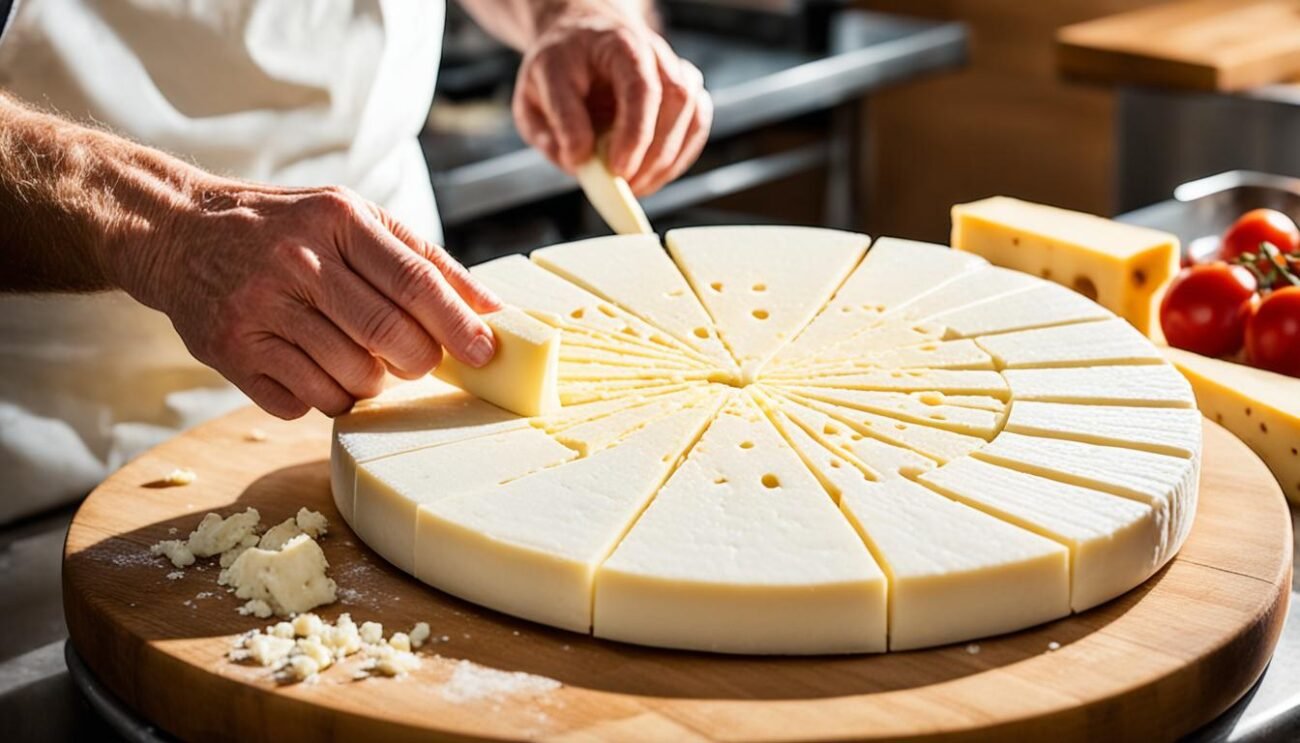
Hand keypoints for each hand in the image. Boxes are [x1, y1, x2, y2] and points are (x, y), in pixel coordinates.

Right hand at [122, 180, 501, 418]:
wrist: (179, 232)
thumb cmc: (287, 230)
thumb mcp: (351, 219)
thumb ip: (422, 259)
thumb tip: (490, 308)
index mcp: (337, 221)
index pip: (415, 282)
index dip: (457, 324)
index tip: (486, 352)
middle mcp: (296, 263)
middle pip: (388, 337)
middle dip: (419, 361)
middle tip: (418, 360)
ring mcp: (260, 309)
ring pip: (350, 379)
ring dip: (370, 383)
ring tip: (358, 358)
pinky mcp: (231, 352)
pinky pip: (305, 403)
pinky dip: (322, 396)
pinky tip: (311, 366)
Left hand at [512, 2, 711, 194]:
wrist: (581, 40)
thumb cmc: (558, 67)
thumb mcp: (534, 92)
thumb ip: (552, 127)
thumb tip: (578, 162)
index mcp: (617, 44)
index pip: (640, 87)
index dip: (634, 133)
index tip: (617, 169)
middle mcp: (653, 52)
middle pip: (675, 100)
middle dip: (653, 154)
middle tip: (625, 186)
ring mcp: (674, 70)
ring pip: (693, 113)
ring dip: (668, 160)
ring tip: (636, 186)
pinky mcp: (685, 91)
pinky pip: (697, 125)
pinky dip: (679, 157)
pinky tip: (652, 175)